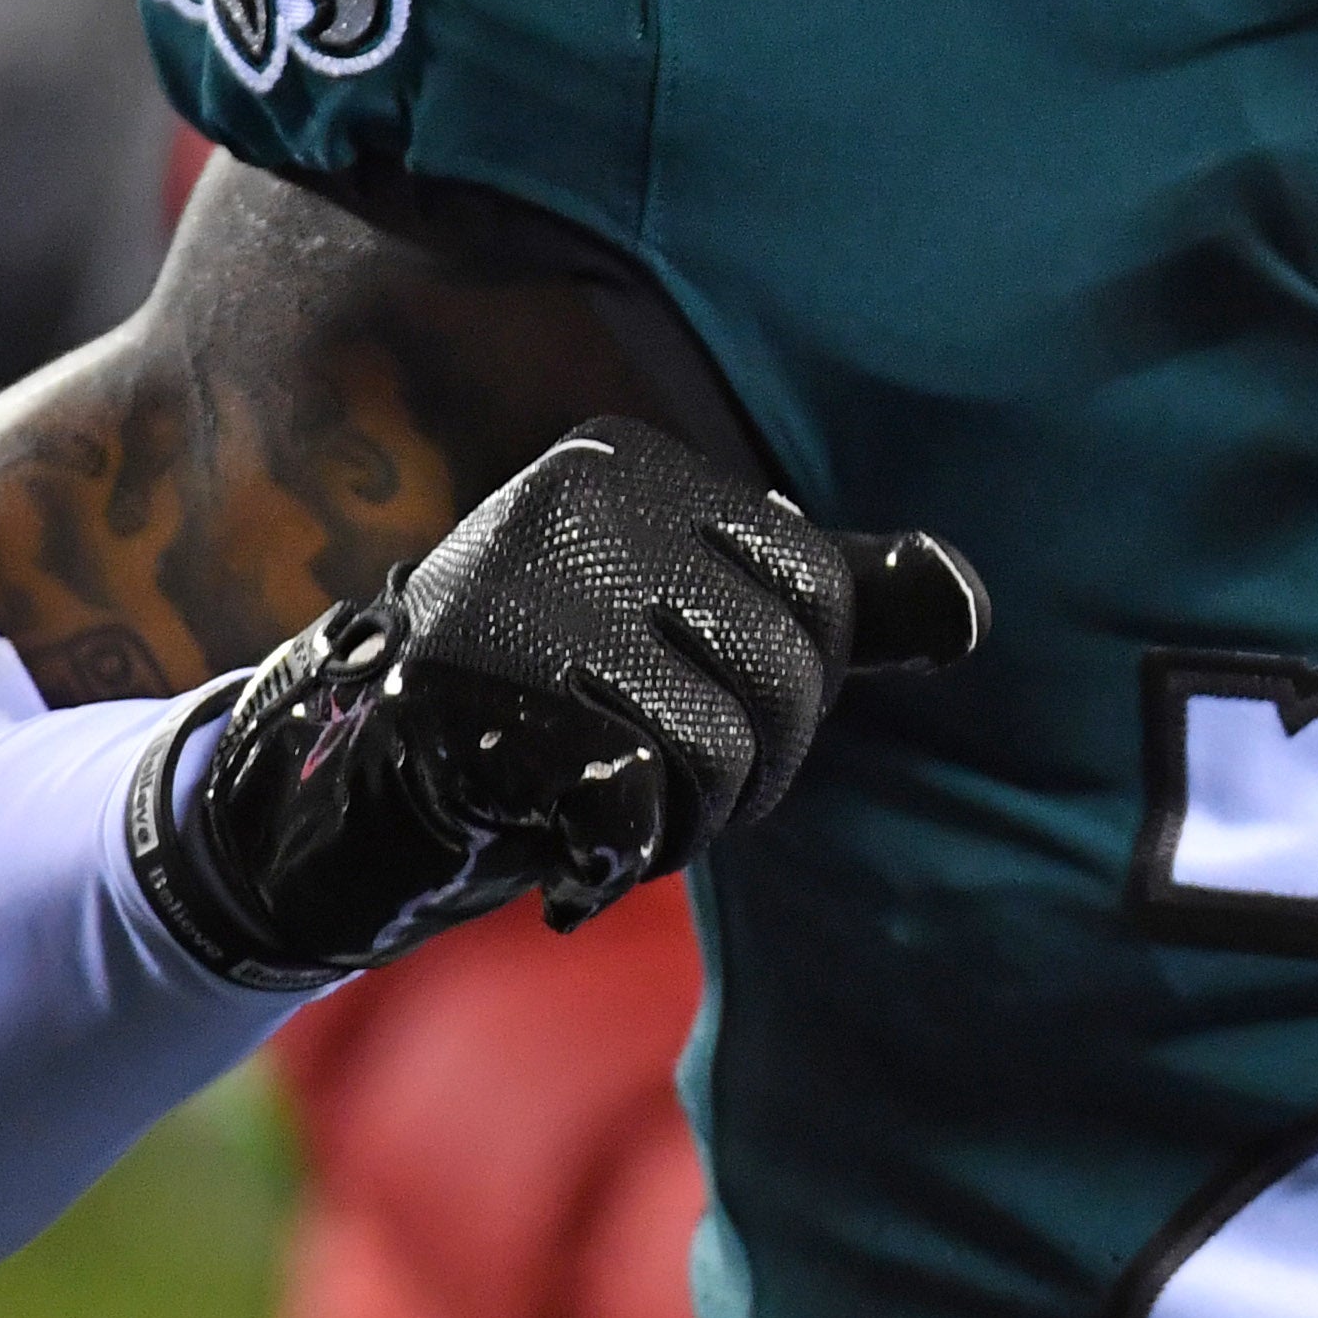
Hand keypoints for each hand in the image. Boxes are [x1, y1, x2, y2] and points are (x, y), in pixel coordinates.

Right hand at [126, 418, 984, 987]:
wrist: (345, 789)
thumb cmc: (547, 700)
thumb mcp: (689, 623)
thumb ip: (826, 608)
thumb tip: (972, 608)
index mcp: (626, 464)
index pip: (816, 583)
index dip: (797, 686)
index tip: (722, 715)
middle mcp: (566, 505)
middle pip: (782, 665)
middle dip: (756, 767)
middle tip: (675, 790)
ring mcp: (508, 599)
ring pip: (722, 744)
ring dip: (696, 822)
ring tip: (621, 811)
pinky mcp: (468, 708)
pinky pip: (637, 796)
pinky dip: (630, 853)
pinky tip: (580, 848)